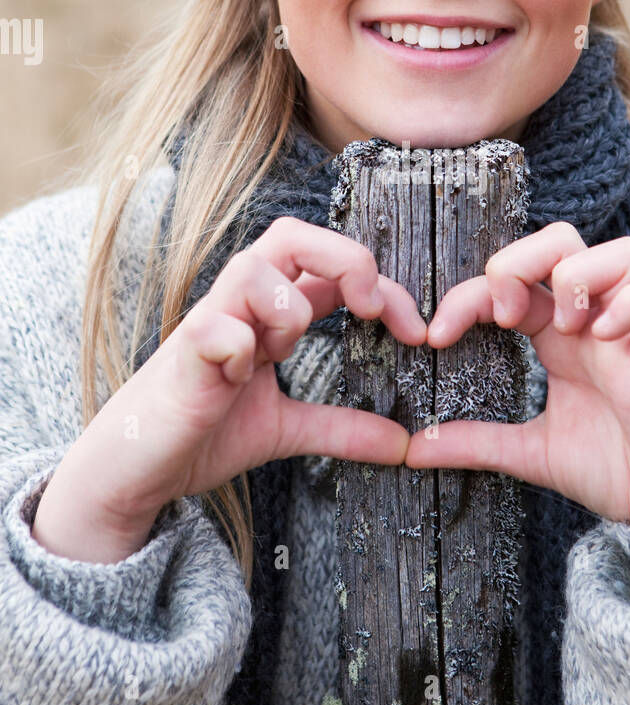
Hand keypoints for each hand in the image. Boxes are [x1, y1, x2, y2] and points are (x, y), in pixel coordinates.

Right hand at [49, 217, 428, 538]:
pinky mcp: (182, 353)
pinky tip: (235, 382)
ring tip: (281, 353)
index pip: (331, 265)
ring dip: (288, 309)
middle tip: (372, 310)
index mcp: (269, 311)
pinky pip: (216, 327)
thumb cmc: (205, 433)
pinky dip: (238, 349)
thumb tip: (404, 444)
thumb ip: (343, 428)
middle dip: (346, 259)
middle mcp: (240, 304)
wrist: (138, 469)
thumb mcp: (288, 430)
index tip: (416, 333)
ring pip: (254, 268)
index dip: (382, 285)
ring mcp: (209, 323)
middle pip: (293, 235)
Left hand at [405, 223, 629, 534]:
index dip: (467, 294)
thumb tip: (412, 449)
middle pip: (563, 238)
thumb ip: (476, 442)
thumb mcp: (529, 454)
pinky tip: (607, 339)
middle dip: (520, 260)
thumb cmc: (611, 470)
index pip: (511, 279)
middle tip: (506, 317)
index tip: (435, 338)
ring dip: (580, 277)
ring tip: (564, 328)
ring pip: (622, 251)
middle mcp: (596, 322)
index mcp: (559, 335)